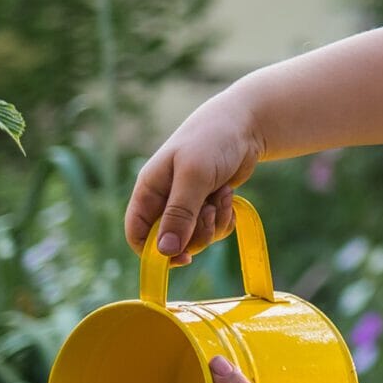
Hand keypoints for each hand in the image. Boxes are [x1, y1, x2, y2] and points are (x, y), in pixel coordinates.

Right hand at [127, 94, 266, 267]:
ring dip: (213, 224)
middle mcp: (165, 199)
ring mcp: (187, 203)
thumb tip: (165, 252)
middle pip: (170, 242)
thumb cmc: (212, 141)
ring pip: (195, 238)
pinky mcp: (208, 204)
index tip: (180, 258)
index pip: (137, 233)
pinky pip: (213, 229)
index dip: (153, 252)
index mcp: (149, 190)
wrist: (245, 124)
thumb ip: (179, 214)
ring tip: (221, 196)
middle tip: (209, 211)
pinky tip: (229, 197)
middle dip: (194, 234)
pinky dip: (224, 219)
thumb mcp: (194, 176)